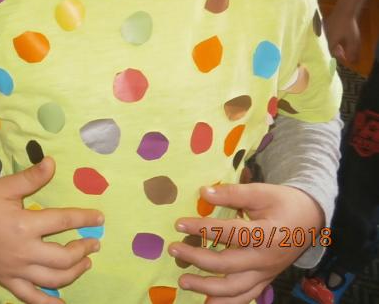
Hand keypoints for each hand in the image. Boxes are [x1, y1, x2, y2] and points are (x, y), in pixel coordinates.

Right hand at [0, 157, 102, 303]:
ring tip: (85, 264)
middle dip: (83, 249)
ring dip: (74, 273)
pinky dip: (49, 303)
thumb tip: (53, 162)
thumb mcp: (5, 186)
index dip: (84, 218)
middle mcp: (24, 251)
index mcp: (24, 224)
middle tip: (94, 243)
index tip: (100, 217)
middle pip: (64, 256)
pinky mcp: (7, 280)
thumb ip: (31, 177)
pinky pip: (31, 297)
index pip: (63, 221)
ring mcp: (16, 269)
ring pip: (54, 279)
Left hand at [170, 183, 323, 303]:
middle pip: (227, 264)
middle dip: (197, 258)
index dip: (203, 228)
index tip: (179, 223)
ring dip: (207, 288)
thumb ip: (232, 193)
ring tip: (183, 281)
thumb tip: (203, 192)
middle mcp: (265, 259)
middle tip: (173, 249)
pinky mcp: (265, 280)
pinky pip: (246, 297)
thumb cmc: (283, 203)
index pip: (229, 233)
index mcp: (266, 234)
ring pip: (234, 288)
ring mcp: (265, 273)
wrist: (311, 220)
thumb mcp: (261, 192)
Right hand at [325, 7, 360, 62]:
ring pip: (327, 39)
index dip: (338, 56)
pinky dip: (332, 36)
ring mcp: (324, 30)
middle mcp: (325, 37)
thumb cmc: (348, 26)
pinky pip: (327, 33)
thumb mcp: (353, 40)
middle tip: (343, 52)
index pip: (332, 53)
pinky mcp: (325, 24)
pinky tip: (337, 34)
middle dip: (336, 50)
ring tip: (341, 44)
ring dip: (334, 43)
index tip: (344, 57)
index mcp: (330, 42)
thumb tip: (351, 61)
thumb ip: (352, 51)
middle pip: (329, 46)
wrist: (344, 10)